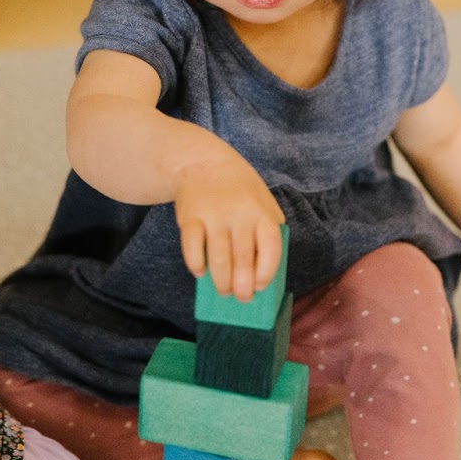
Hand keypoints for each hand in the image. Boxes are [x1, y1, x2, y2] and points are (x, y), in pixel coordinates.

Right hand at [173, 151, 285, 301]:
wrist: (204, 161)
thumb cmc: (239, 190)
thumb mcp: (262, 202)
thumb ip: (267, 232)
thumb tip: (262, 273)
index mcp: (261, 212)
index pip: (270, 246)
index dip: (266, 270)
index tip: (261, 285)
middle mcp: (239, 213)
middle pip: (243, 257)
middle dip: (242, 284)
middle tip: (241, 298)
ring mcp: (213, 214)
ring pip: (218, 256)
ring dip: (221, 280)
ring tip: (224, 292)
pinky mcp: (190, 216)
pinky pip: (191, 246)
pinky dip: (195, 263)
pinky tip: (200, 273)